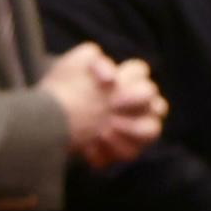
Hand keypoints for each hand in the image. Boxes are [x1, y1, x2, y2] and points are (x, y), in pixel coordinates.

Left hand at [44, 43, 165, 170]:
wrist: (52, 112)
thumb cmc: (66, 84)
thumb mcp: (72, 65)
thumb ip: (91, 58)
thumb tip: (111, 77)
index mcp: (129, 78)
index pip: (140, 72)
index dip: (130, 77)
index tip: (109, 85)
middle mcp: (138, 103)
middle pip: (158, 103)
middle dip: (135, 103)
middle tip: (111, 106)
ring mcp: (135, 126)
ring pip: (152, 129)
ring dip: (130, 130)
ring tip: (103, 131)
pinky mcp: (123, 147)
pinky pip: (130, 151)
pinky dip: (111, 150)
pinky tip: (89, 147)